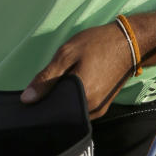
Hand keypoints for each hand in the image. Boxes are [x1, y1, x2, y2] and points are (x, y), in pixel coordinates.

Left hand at [20, 23, 134, 118]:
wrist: (129, 42)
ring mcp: (99, 110)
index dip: (39, 103)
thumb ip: (47, 78)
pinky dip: (73, 100)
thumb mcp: (68, 53)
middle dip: (51, 101)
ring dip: (62, 100)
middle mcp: (91, 109)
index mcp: (82, 96)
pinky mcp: (103, 107)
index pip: (51, 110)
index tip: (30, 96)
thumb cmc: (98, 44)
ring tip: (57, 84)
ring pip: (72, 111)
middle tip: (44, 86)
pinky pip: (81, 109)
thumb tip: (26, 99)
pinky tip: (70, 86)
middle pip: (62, 112)